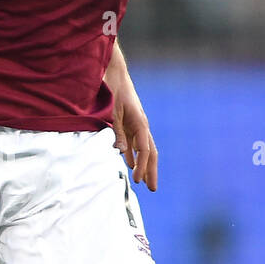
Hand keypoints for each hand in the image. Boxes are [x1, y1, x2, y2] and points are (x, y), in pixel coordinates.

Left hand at [106, 60, 157, 190]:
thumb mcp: (112, 113)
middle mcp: (142, 125)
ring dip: (143, 165)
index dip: (142, 166)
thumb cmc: (113, 92)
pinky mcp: (129, 123)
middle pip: (150, 153)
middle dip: (151, 171)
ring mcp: (136, 125)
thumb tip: (121, 152)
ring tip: (143, 182)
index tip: (137, 181)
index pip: (145, 150)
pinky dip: (132, 155)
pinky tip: (128, 164)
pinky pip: (133, 143)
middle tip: (152, 188)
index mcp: (140, 123)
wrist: (113, 74)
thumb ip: (116, 132)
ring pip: (143, 149)